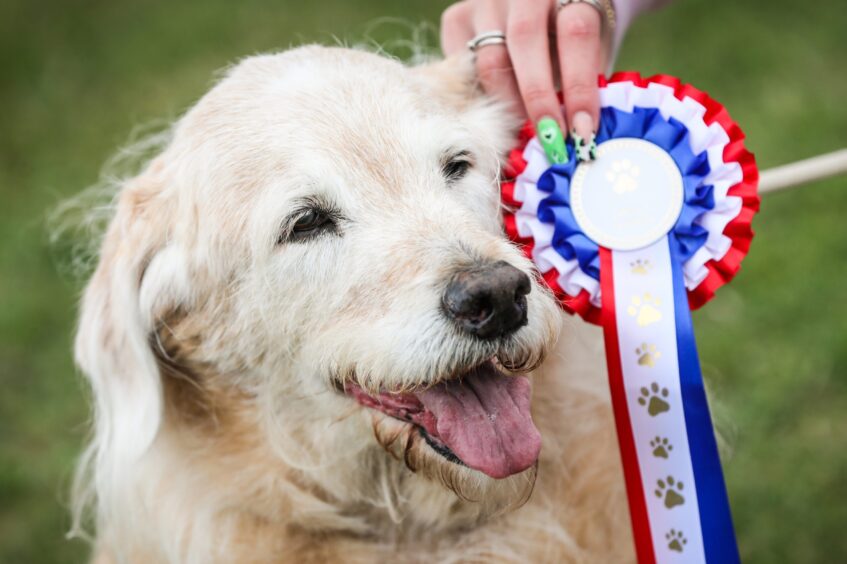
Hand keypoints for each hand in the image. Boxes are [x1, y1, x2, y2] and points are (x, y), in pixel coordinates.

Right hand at [441, 0, 610, 142]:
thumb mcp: (589, 51)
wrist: (542, 9)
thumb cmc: (571, 40)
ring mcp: (486, 3)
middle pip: (524, 39)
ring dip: (508, 103)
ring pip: (489, 59)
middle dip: (537, 96)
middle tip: (547, 136)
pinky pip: (461, 67)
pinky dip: (480, 96)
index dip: (579, 85)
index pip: (576, 33)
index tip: (582, 130)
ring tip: (522, 130)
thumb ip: (582, 84)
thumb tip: (578, 135)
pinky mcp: (458, 19)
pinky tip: (495, 109)